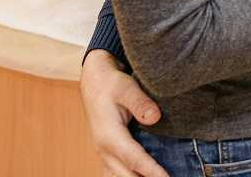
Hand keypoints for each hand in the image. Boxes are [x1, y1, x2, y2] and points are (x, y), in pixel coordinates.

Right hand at [80, 50, 167, 176]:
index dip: (151, 171)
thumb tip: (155, 117)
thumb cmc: (111, 84)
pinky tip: (146, 175)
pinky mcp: (108, 154)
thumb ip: (141, 103)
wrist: (95, 83)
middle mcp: (105, 150)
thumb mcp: (127, 87)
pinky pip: (116, 173)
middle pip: (126, 175)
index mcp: (109, 136)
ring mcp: (105, 154)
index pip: (134, 159)